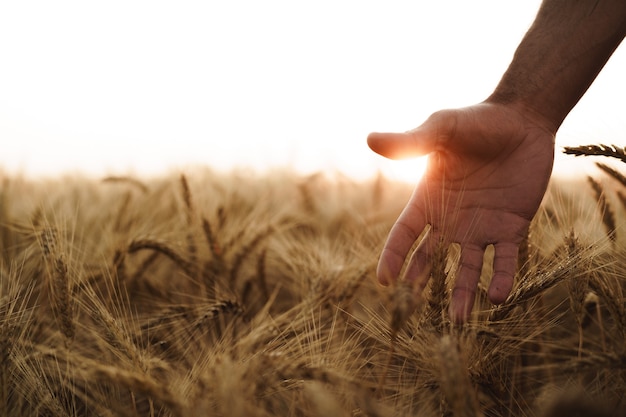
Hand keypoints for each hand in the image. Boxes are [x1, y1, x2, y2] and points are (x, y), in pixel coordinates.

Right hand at [368, 102, 554, 322]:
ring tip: (459, 319)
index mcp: (428, 201)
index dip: (393, 257)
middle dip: (421, 286)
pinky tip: (497, 297)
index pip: (404, 236)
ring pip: (468, 268)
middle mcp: (451, 221)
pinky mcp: (511, 227)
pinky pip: (506, 259)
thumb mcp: (440, 130)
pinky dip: (502, 278)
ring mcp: (481, 227)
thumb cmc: (476, 120)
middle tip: (412, 313)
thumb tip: (370, 139)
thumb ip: (410, 141)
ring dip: (462, 293)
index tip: (385, 282)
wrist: (521, 119)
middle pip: (429, 260)